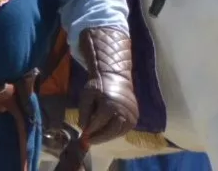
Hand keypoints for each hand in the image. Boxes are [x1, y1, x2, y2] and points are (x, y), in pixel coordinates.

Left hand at [76, 27, 137, 144]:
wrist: (116, 77)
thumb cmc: (99, 85)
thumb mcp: (87, 96)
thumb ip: (84, 112)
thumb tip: (84, 128)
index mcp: (110, 104)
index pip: (98, 123)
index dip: (90, 131)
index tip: (83, 136)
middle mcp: (123, 110)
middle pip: (110, 131)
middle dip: (99, 138)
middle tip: (89, 141)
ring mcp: (131, 115)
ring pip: (117, 133)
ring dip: (106, 137)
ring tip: (96, 137)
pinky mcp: (135, 118)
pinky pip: (123, 130)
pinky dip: (114, 133)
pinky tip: (106, 132)